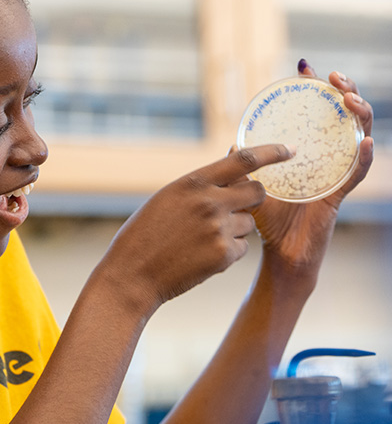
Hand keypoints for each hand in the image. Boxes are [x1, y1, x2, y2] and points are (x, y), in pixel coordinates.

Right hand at [105, 144, 293, 306]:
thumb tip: (231, 167)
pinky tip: (202, 256)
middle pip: (257, 192)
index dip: (271, 152)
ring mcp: (218, 229)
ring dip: (235, 229)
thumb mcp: (168, 198)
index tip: (290, 149)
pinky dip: (229, 252)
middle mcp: (209, 202)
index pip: (244, 159)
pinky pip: (243, 248)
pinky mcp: (224, 255)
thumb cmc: (145, 233)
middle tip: (239, 207)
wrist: (133, 273)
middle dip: (254, 198)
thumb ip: (200, 185)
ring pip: (249, 223)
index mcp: (193, 182)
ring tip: (202, 240)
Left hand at [252, 63, 373, 269]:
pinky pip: (356, 174)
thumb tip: (233, 144)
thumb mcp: (252, 187)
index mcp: (308, 153)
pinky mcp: (339, 196)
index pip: (316, 112)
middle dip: (344, 92)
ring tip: (350, 99)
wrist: (278, 257)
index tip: (305, 67)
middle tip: (334, 77)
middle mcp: (326, 160)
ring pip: (358, 137)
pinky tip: (364, 142)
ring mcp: (335, 176)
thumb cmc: (268, 222)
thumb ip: (244, 165)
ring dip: (358, 115)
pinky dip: (363, 157)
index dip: (314, 89)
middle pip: (343, 118)